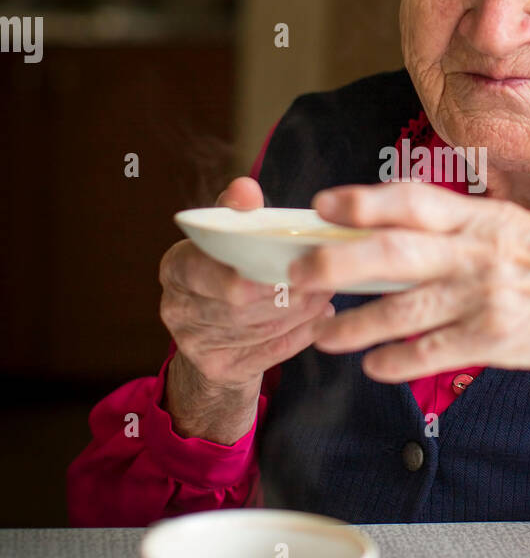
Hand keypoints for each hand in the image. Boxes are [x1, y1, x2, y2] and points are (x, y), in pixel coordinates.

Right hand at [158, 176, 334, 438]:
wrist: (215, 336)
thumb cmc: (228, 273)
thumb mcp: (227, 239)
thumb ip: (236, 212)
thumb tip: (246, 189)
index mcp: (176, 267)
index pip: (203, 267)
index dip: (245, 268)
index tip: (285, 262)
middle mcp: (176, 307)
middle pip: (237, 303)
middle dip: (284, 290)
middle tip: (323, 277)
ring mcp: (194, 343)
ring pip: (258, 328)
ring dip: (300, 311)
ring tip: (326, 293)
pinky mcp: (218, 368)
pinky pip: (268, 352)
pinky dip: (299, 334)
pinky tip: (319, 318)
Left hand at [290, 181, 529, 467]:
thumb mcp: (514, 226)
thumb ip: (462, 224)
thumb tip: (400, 220)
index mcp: (483, 219)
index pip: (414, 201)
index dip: (364, 199)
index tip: (322, 203)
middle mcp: (478, 254)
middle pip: (392, 253)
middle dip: (338, 261)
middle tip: (299, 272)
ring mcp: (486, 299)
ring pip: (402, 311)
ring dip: (355, 324)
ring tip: (323, 336)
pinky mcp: (496, 341)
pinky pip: (432, 353)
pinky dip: (396, 361)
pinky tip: (373, 366)